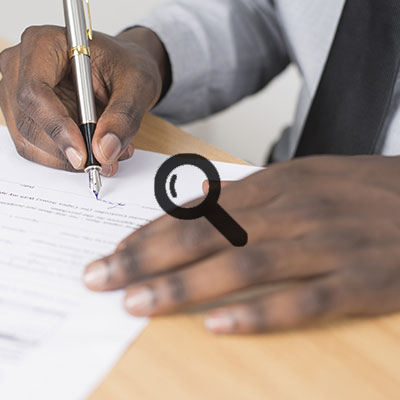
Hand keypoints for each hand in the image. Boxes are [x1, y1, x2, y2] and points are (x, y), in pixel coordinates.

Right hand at [0, 26, 169, 174]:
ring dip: (70, 159)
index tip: (84, 154)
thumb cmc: (126, 67)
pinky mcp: (29, 118)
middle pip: (29, 123)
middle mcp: (22, 67)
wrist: (123, 71)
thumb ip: (123, 117)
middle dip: (68, 150)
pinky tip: (95, 151)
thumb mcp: (137, 86)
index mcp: (44, 44)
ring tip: (109, 153)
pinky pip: (38, 150)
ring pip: (31, 142)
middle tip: (105, 160)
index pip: (35, 92)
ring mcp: (19, 94)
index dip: (58, 128)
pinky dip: (68, 159)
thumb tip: (105, 150)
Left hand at [83, 155, 399, 333]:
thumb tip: (201, 200)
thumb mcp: (301, 178)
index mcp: (277, 186)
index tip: (114, 251)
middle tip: (100, 278)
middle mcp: (292, 213)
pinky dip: (258, 315)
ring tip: (137, 304)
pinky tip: (218, 327)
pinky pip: (301, 301)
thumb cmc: (360, 190)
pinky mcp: (358, 281)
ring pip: (241, 266)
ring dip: (184, 286)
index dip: (151, 232)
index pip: (198, 211)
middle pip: (206, 236)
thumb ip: (249, 193)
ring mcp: (324, 247)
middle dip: (146, 258)